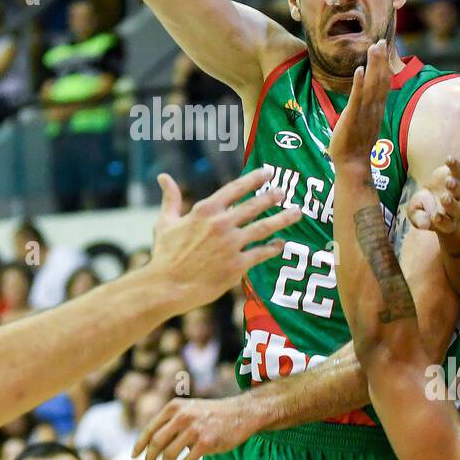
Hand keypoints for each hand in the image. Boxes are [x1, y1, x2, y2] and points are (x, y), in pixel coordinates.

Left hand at [133, 395, 256, 459]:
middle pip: (156, 442)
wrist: (240, 413)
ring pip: (169, 454)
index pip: (150, 428)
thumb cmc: (211, 414)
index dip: (140, 444)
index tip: (134, 456)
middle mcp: (182, 416)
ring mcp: (194, 429)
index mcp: (174, 407)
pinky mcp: (206, 442)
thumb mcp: (189, 409)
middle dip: (149, 457)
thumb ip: (171, 421)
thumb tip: (150, 444)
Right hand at [148, 167, 300, 312]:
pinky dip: (273, 248)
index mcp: (205, 210)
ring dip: (282, 219)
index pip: (235, 189)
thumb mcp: (165, 222)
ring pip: (263, 228)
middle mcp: (221, 224)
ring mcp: (231, 245)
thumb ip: (170, 198)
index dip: (254, 179)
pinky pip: (261, 254)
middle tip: (285, 191)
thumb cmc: (164, 255)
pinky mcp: (237, 265)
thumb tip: (163, 177)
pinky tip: (281, 244)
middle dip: (272, 197)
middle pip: (254, 206)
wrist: (166, 286)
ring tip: (297, 213)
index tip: (268, 172)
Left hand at [328, 39, 390, 171]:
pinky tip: (360, 70)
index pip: (383, 82)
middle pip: (381, 79)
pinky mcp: (352, 117)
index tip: (383, 48)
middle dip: (381, 60)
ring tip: (373, 48)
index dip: (384, 64)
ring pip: (372, 85)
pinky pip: (357, 98)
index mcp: (377, 109)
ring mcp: (365, 113)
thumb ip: (366, 109)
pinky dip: (359, 84)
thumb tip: (364, 98)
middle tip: (381, 40)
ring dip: (373, 66)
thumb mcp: (364, 123)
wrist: (353, 165)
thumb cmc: (356, 146)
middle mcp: (374, 108)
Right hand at [406, 156, 459, 233]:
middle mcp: (454, 208)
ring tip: (448, 181)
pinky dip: (454, 165)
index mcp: (445, 221)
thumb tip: (424, 224)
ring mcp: (456, 192)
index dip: (442, 221)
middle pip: (456, 208)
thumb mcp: (415, 214)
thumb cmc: (423, 208)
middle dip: (450, 203)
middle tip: (445, 198)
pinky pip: (457, 171)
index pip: (446, 224)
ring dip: (454, 186)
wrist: (432, 195)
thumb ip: (418, 219)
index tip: (435, 217)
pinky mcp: (454, 177)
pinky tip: (449, 159)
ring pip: (459, 191)